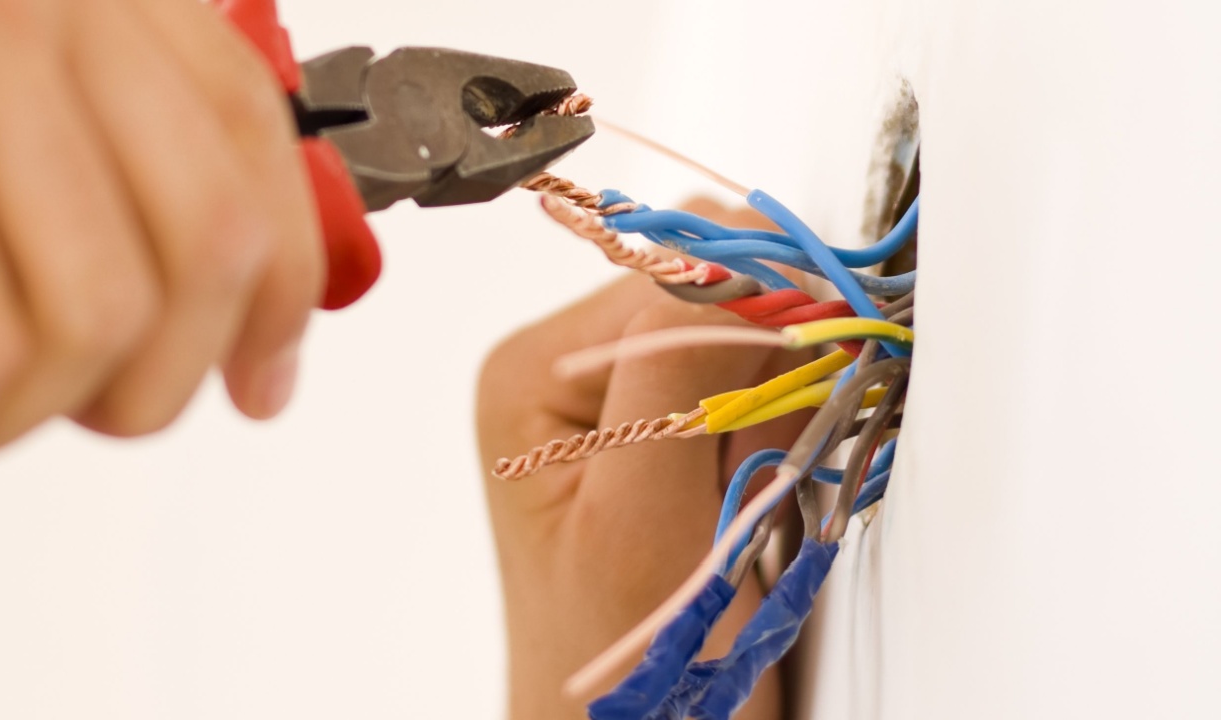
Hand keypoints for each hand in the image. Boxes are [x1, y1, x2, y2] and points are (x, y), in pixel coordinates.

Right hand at [0, 0, 322, 451]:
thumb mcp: (15, 59)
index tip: (263, 381)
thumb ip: (132, 155)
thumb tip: (249, 337)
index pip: (254, 154)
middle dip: (166, 378)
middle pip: (206, 247)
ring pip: (99, 312)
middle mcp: (39, 19)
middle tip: (108, 406)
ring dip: (50, 402)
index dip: (279, 299)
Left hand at [478, 201, 810, 718]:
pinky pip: (755, 380)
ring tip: (759, 481)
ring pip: (742, 330)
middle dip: (775, 348)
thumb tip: (743, 270)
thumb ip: (676, 384)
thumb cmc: (615, 655)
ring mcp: (623, 392)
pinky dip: (788, 417)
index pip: (670, 277)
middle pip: (708, 289)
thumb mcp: (638, 518)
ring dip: (786, 389)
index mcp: (535, 370)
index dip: (766, 296)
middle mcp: (571, 364)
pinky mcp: (673, 424)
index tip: (848, 336)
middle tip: (787, 443)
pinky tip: (763, 481)